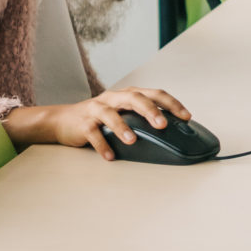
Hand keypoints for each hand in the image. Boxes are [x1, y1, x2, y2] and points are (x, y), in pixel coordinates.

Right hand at [7, 88, 192, 158]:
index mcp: (129, 95)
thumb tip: (174, 134)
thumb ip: (144, 119)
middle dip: (150, 110)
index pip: (154, 94)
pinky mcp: (83, 123)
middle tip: (163, 125)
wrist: (63, 121)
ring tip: (133, 141)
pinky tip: (110, 156)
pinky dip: (102, 145)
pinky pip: (92, 133)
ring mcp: (96, 109)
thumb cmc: (102, 119)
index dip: (171, 103)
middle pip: (134, 98)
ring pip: (110, 114)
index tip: (187, 116)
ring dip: (122, 127)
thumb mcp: (125, 114)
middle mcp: (113, 98)